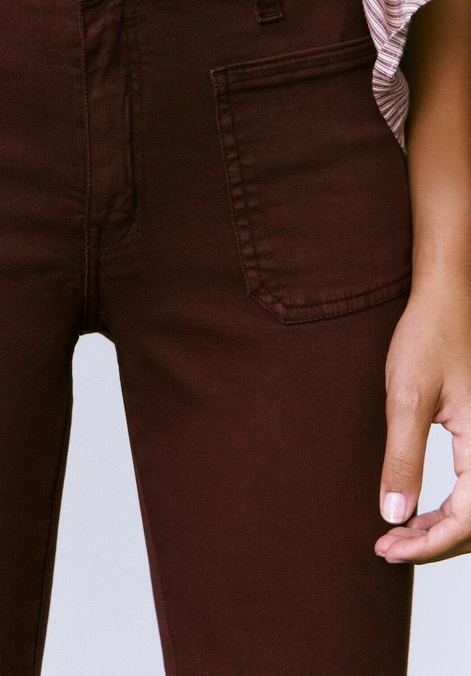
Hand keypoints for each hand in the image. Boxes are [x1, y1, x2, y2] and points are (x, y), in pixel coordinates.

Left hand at [375, 285, 470, 563]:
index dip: (430, 544)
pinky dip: (449, 508)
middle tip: (385, 549)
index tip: (388, 549)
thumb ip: (403, 458)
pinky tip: (417, 511)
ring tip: (396, 536)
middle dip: (433, 542)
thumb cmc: (429, 337)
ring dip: (441, 528)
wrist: (447, 299)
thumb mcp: (407, 397)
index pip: (469, 518)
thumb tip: (394, 515)